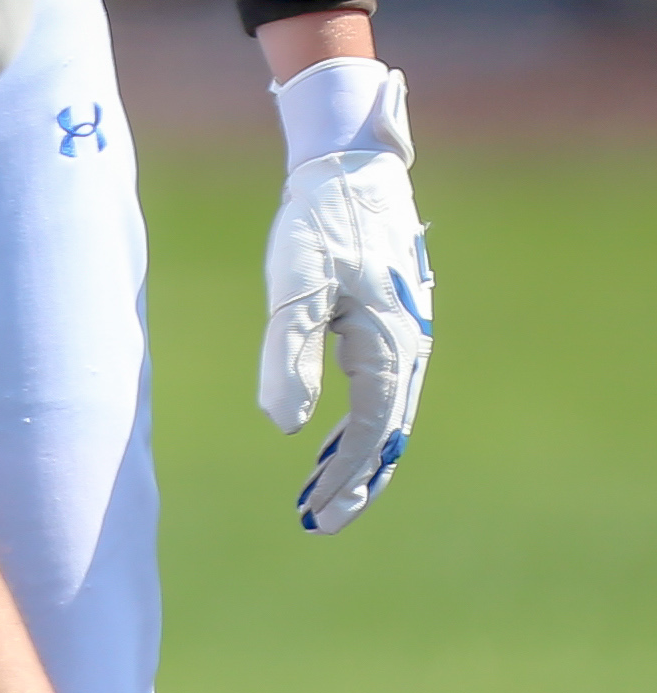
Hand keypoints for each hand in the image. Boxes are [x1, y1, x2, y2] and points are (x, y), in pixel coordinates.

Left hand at [260, 59, 431, 532]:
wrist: (352, 170)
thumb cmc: (320, 224)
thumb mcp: (296, 288)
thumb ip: (289, 356)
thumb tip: (283, 428)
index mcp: (390, 351)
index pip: (370, 436)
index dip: (343, 480)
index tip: (313, 515)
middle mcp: (409, 353)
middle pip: (386, 437)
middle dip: (354, 483)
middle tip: (318, 523)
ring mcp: (406, 340)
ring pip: (386, 416)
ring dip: (356, 457)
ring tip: (320, 491)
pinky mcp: (392, 324)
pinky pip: (381, 391)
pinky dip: (358, 422)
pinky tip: (329, 434)